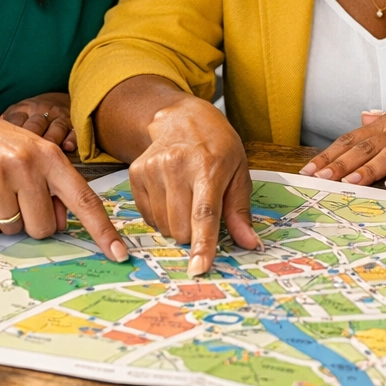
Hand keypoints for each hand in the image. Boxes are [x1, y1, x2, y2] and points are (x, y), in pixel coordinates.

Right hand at [0, 98, 127, 260]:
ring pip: (12, 229)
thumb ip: (53, 187)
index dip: (103, 230)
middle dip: (30, 220)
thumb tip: (62, 223)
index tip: (119, 253)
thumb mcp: (33, 155)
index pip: (84, 199)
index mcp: (50, 156)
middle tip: (14, 195)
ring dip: (2, 217)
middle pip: (43, 227)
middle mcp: (26, 164)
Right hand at [126, 94, 261, 275]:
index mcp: (208, 167)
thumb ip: (240, 210)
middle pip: (181, 228)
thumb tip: (249, 243)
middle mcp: (176, 167)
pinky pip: (148, 217)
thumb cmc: (216, 145)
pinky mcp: (136, 174)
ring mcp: (153, 169)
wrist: (180, 117)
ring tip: (186, 199)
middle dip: (193, 233)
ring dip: (177, 225)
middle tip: (201, 212)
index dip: (203, 244)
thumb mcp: (238, 171)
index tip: (199, 268)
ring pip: (163, 226)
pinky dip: (161, 216)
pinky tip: (171, 195)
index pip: (204, 214)